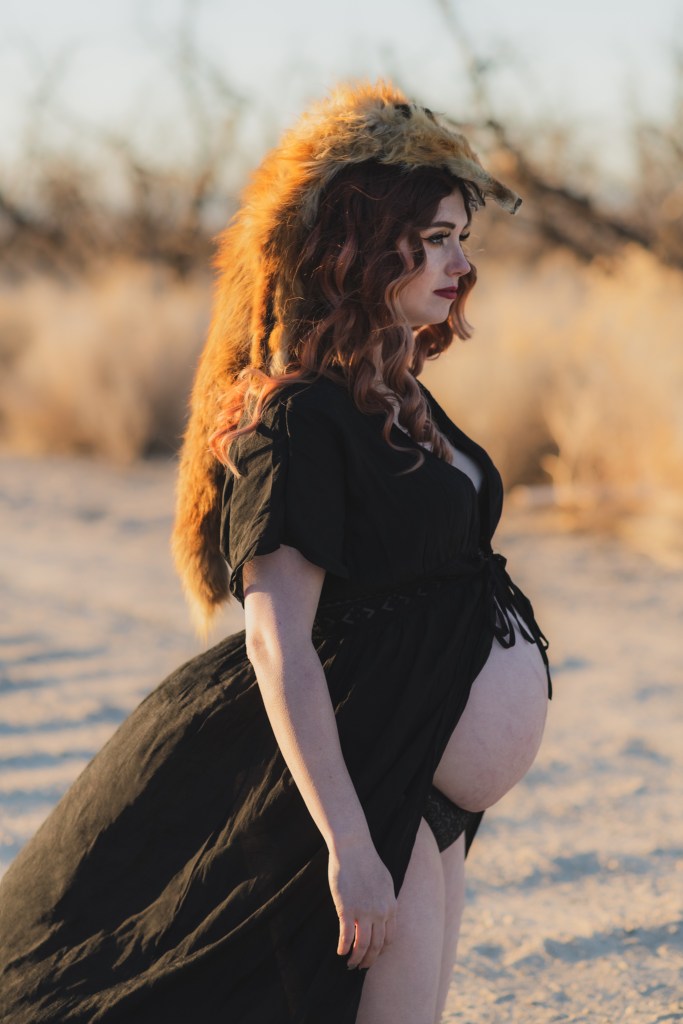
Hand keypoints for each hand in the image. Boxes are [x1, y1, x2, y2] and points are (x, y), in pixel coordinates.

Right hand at [328, 838, 397, 969]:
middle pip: (377, 946)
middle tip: (360, 966)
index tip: (373, 956)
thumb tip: (385, 913)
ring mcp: (364, 912)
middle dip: (368, 960)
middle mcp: (381, 912)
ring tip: (349, 963)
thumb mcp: (385, 882)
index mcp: (391, 906)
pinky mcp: (347, 909)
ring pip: (362, 946)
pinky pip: (347, 936)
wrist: (353, 847)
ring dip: (356, 959)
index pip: (389, 939)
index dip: (381, 951)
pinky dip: (344, 948)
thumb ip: (386, 900)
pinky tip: (340, 951)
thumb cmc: (366, 862)